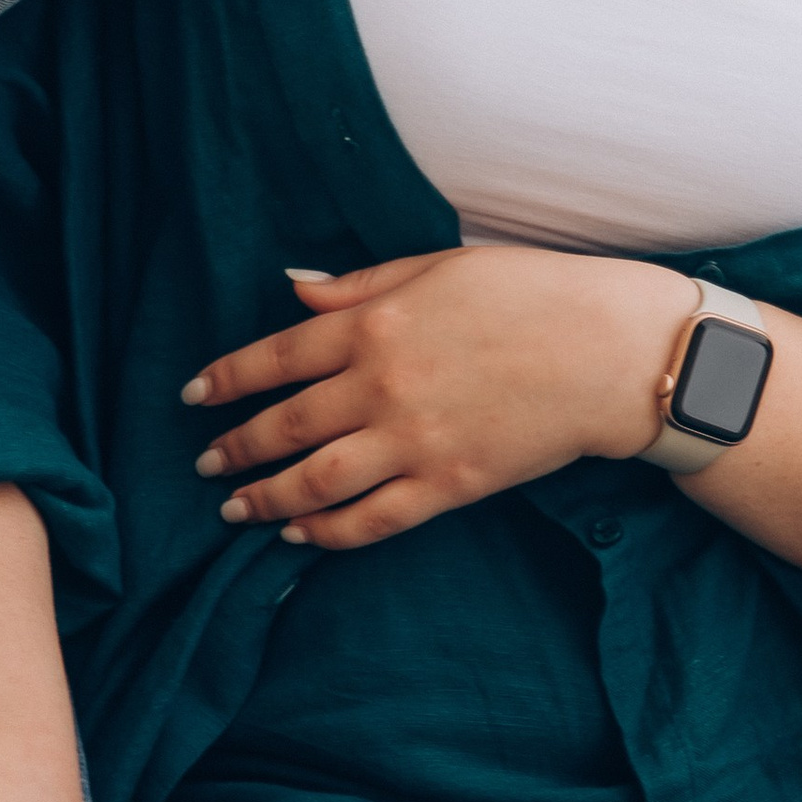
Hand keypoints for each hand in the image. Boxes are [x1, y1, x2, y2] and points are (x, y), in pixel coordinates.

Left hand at [183, 250, 691, 546]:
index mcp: (376, 324)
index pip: (276, 356)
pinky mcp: (447, 485)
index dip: (227, 379)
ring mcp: (413, 441)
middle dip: (235, 447)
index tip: (193, 397)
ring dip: (264, 498)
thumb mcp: (440, 267)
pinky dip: (326, 532)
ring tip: (235, 509)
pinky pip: (370, 520)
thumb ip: (360, 284)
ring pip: (314, 481)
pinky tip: (300, 535)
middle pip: (285, 425)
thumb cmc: (531, 293)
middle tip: (205, 464)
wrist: (608, 352)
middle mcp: (382, 385)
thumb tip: (292, 287)